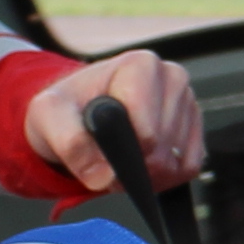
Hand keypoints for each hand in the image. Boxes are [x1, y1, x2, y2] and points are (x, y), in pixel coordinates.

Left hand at [27, 51, 205, 191]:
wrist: (76, 112)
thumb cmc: (67, 107)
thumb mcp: (49, 115)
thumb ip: (70, 141)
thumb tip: (104, 175)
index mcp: (142, 66)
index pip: (148, 131)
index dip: (122, 152)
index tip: (101, 147)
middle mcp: (171, 78)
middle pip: (163, 149)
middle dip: (133, 166)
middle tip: (107, 158)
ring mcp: (187, 103)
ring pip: (177, 161)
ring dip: (146, 173)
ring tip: (120, 158)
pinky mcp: (194, 127)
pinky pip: (189, 167)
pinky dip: (164, 177)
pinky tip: (140, 164)